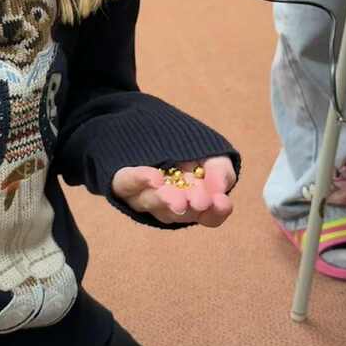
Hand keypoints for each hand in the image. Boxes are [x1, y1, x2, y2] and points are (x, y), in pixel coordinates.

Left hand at [111, 156, 234, 227]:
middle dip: (188, 206)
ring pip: (150, 203)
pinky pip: (127, 185)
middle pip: (177, 213)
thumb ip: (220, 171)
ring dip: (163, 199)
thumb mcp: (213, 155)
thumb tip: (220, 190)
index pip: (209, 216)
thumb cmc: (190, 148)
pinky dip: (139, 181)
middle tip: (198, 201)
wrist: (156, 128)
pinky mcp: (123, 183)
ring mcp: (143, 196)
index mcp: (194, 203)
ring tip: (173, 193)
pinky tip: (154, 177)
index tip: (222, 202)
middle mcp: (168, 205)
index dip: (216, 212)